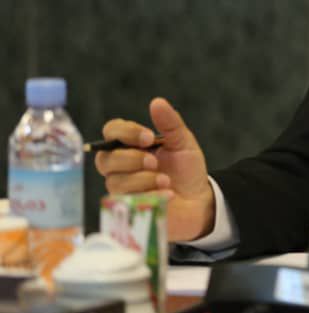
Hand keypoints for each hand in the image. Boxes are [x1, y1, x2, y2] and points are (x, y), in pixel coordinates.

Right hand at [96, 97, 214, 241]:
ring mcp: (122, 189)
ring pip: (115, 182)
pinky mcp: (127, 210)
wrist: (199, 201)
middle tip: (155, 162)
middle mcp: (120, 167)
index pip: (111, 131)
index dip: (125, 133)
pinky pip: (126, 203)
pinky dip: (148, 196)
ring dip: (142, 180)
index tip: (147, 137)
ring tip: (166, 181)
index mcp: (131, 146)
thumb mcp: (183, 143)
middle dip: (131, 159)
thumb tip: (157, 102)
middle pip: (105, 159)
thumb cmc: (186, 170)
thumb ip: (170, 124)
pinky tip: (167, 195)